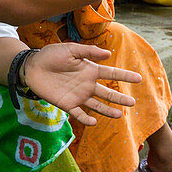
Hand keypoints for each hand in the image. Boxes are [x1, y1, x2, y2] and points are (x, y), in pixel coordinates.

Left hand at [22, 43, 140, 126]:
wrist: (32, 67)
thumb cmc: (51, 55)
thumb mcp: (70, 49)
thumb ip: (88, 51)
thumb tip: (108, 54)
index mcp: (89, 69)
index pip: (111, 73)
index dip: (125, 75)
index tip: (139, 78)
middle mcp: (87, 84)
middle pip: (107, 93)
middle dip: (120, 98)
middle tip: (133, 102)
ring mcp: (78, 95)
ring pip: (97, 105)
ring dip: (108, 110)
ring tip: (120, 115)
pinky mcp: (67, 104)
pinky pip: (79, 114)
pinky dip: (86, 119)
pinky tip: (94, 121)